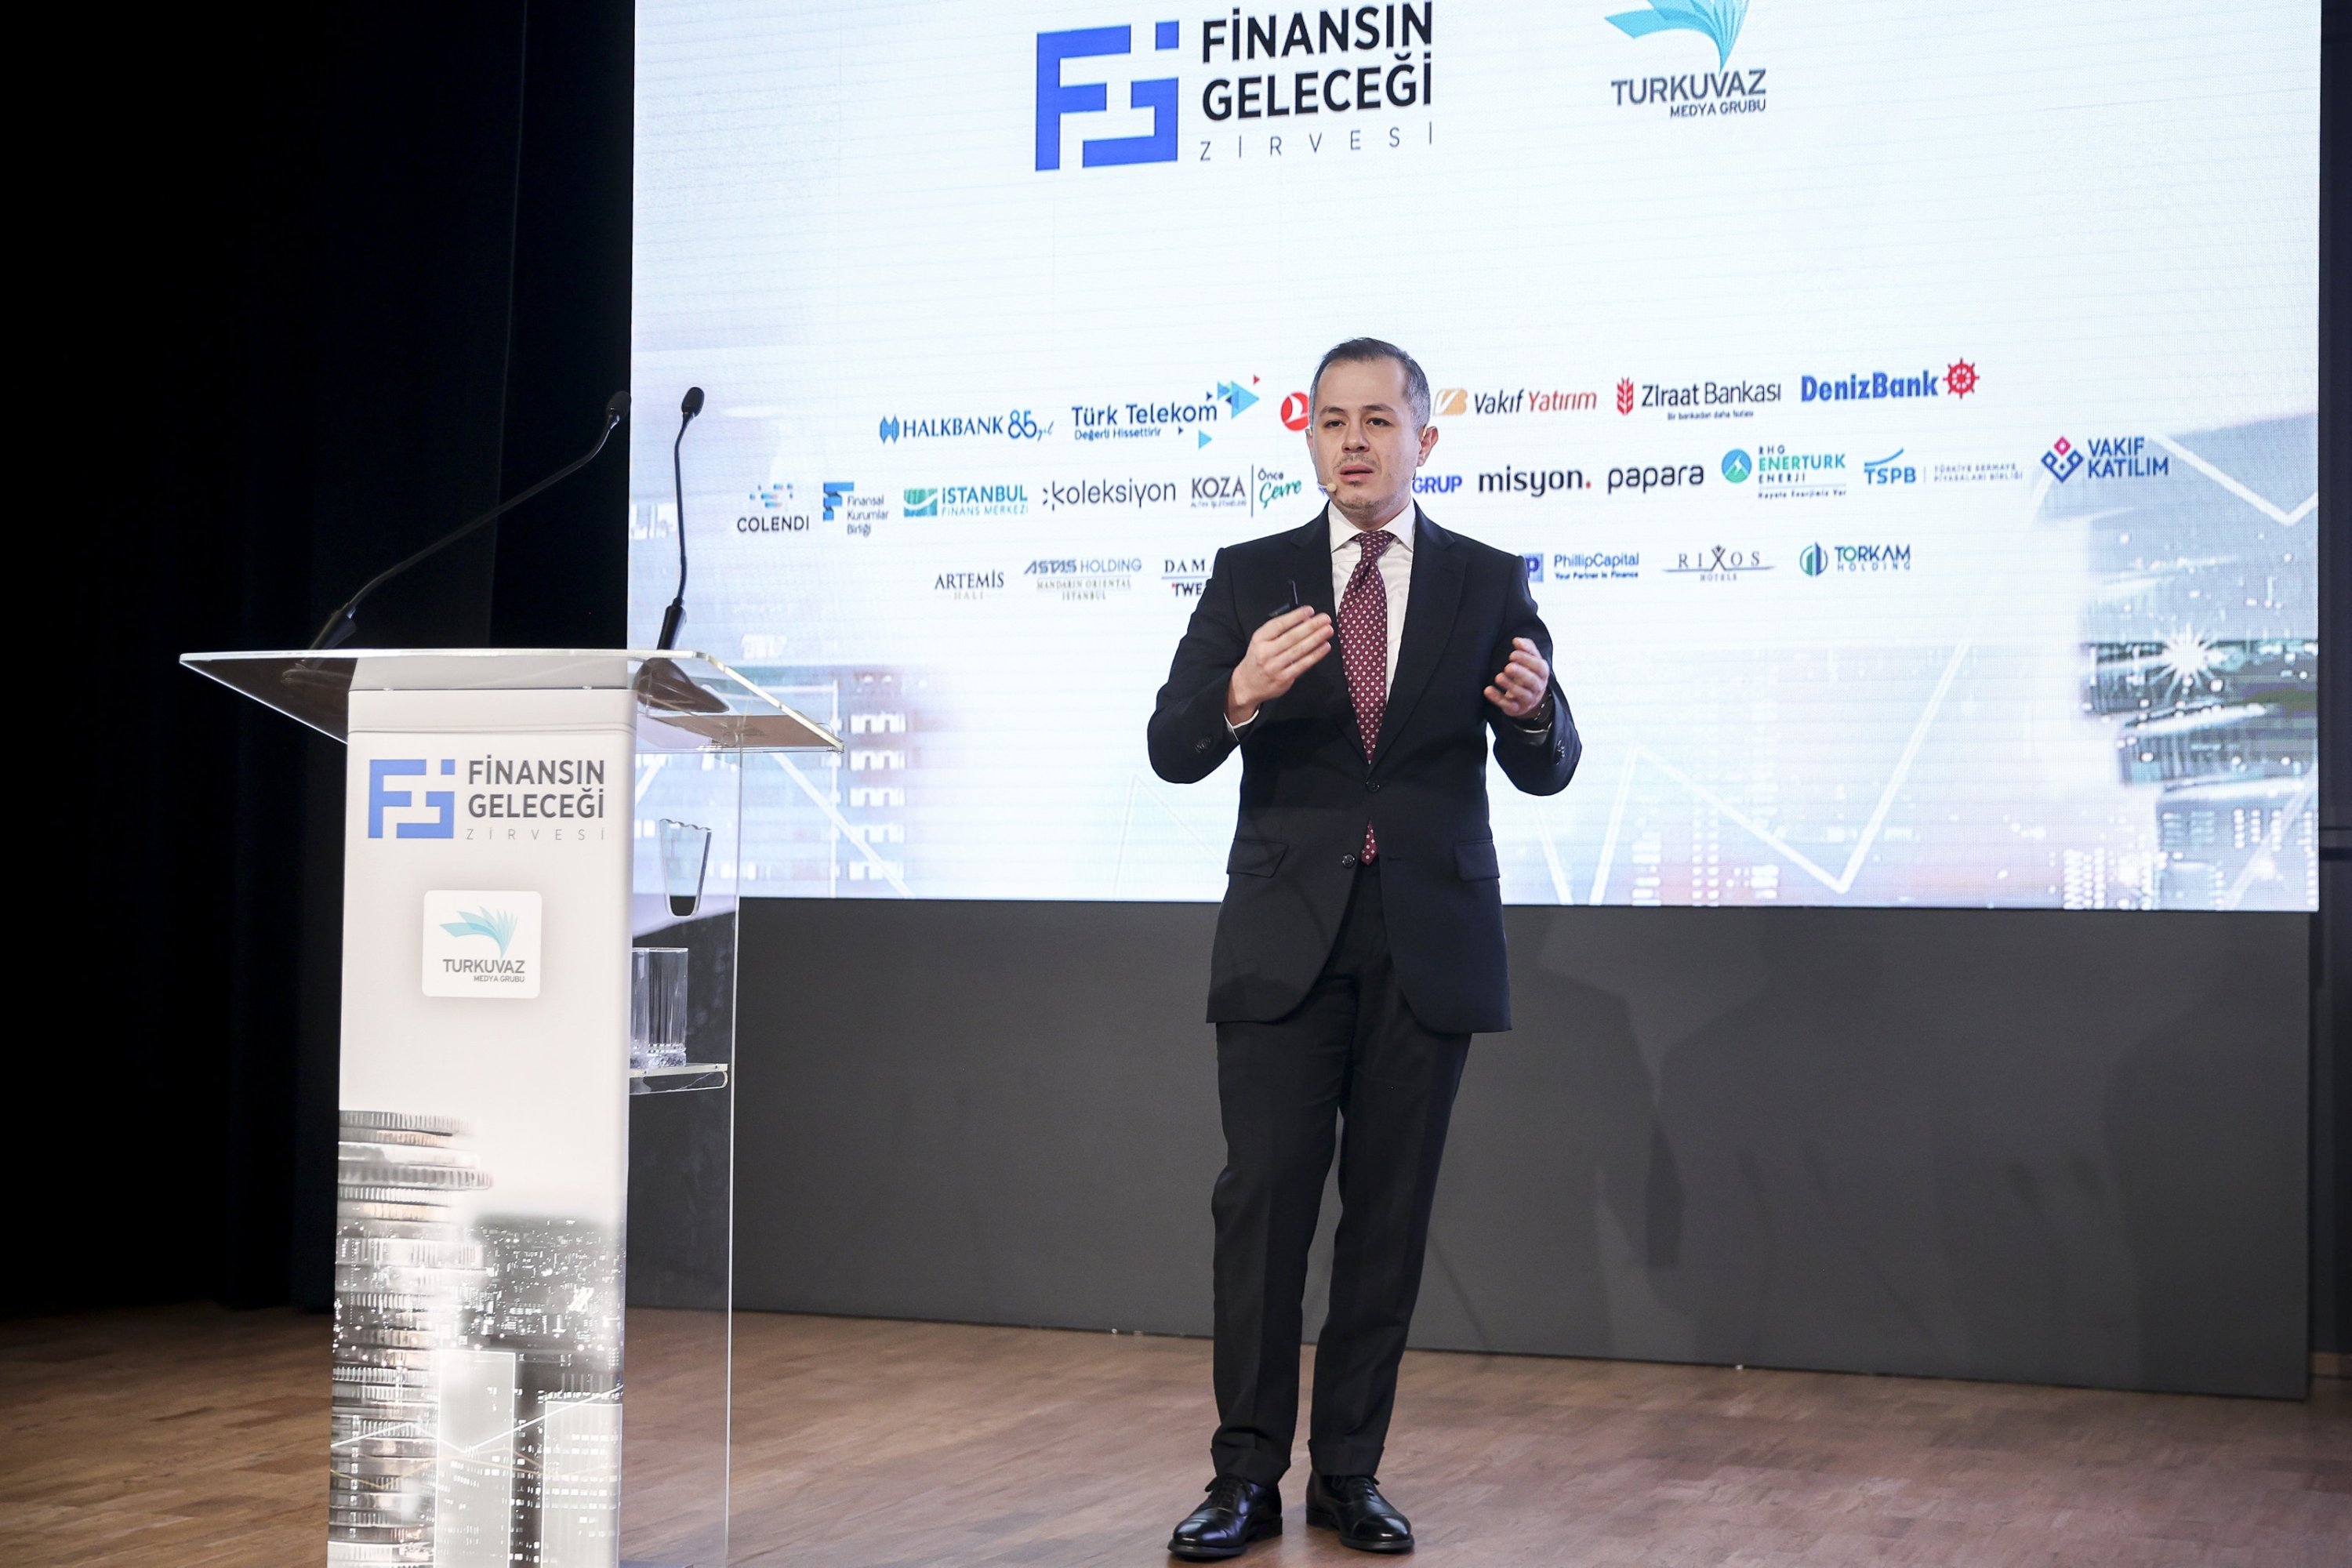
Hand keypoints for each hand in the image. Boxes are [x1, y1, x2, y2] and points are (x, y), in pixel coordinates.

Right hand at [1226, 606, 1333, 723]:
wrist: (1248, 684)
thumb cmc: (1258, 658)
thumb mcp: (1260, 641)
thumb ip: (1278, 631)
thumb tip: (1303, 620)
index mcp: (1259, 639)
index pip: (1278, 625)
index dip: (1295, 616)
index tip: (1309, 610)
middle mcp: (1265, 652)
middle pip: (1292, 637)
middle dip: (1311, 626)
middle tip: (1325, 619)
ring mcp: (1274, 666)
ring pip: (1299, 650)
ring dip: (1316, 638)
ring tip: (1328, 630)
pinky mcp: (1283, 678)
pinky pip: (1302, 665)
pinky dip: (1315, 655)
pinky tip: (1324, 647)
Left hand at [1484, 638, 1549, 719]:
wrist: (1530, 698)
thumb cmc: (1528, 673)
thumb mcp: (1531, 659)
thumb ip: (1526, 647)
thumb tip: (1517, 640)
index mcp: (1542, 673)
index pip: (1539, 667)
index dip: (1527, 660)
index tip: (1512, 654)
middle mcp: (1537, 688)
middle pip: (1532, 681)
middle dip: (1520, 673)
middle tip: (1508, 667)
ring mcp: (1528, 700)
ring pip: (1522, 694)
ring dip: (1510, 685)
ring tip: (1498, 677)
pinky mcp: (1516, 709)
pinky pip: (1508, 705)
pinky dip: (1497, 698)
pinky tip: (1488, 690)